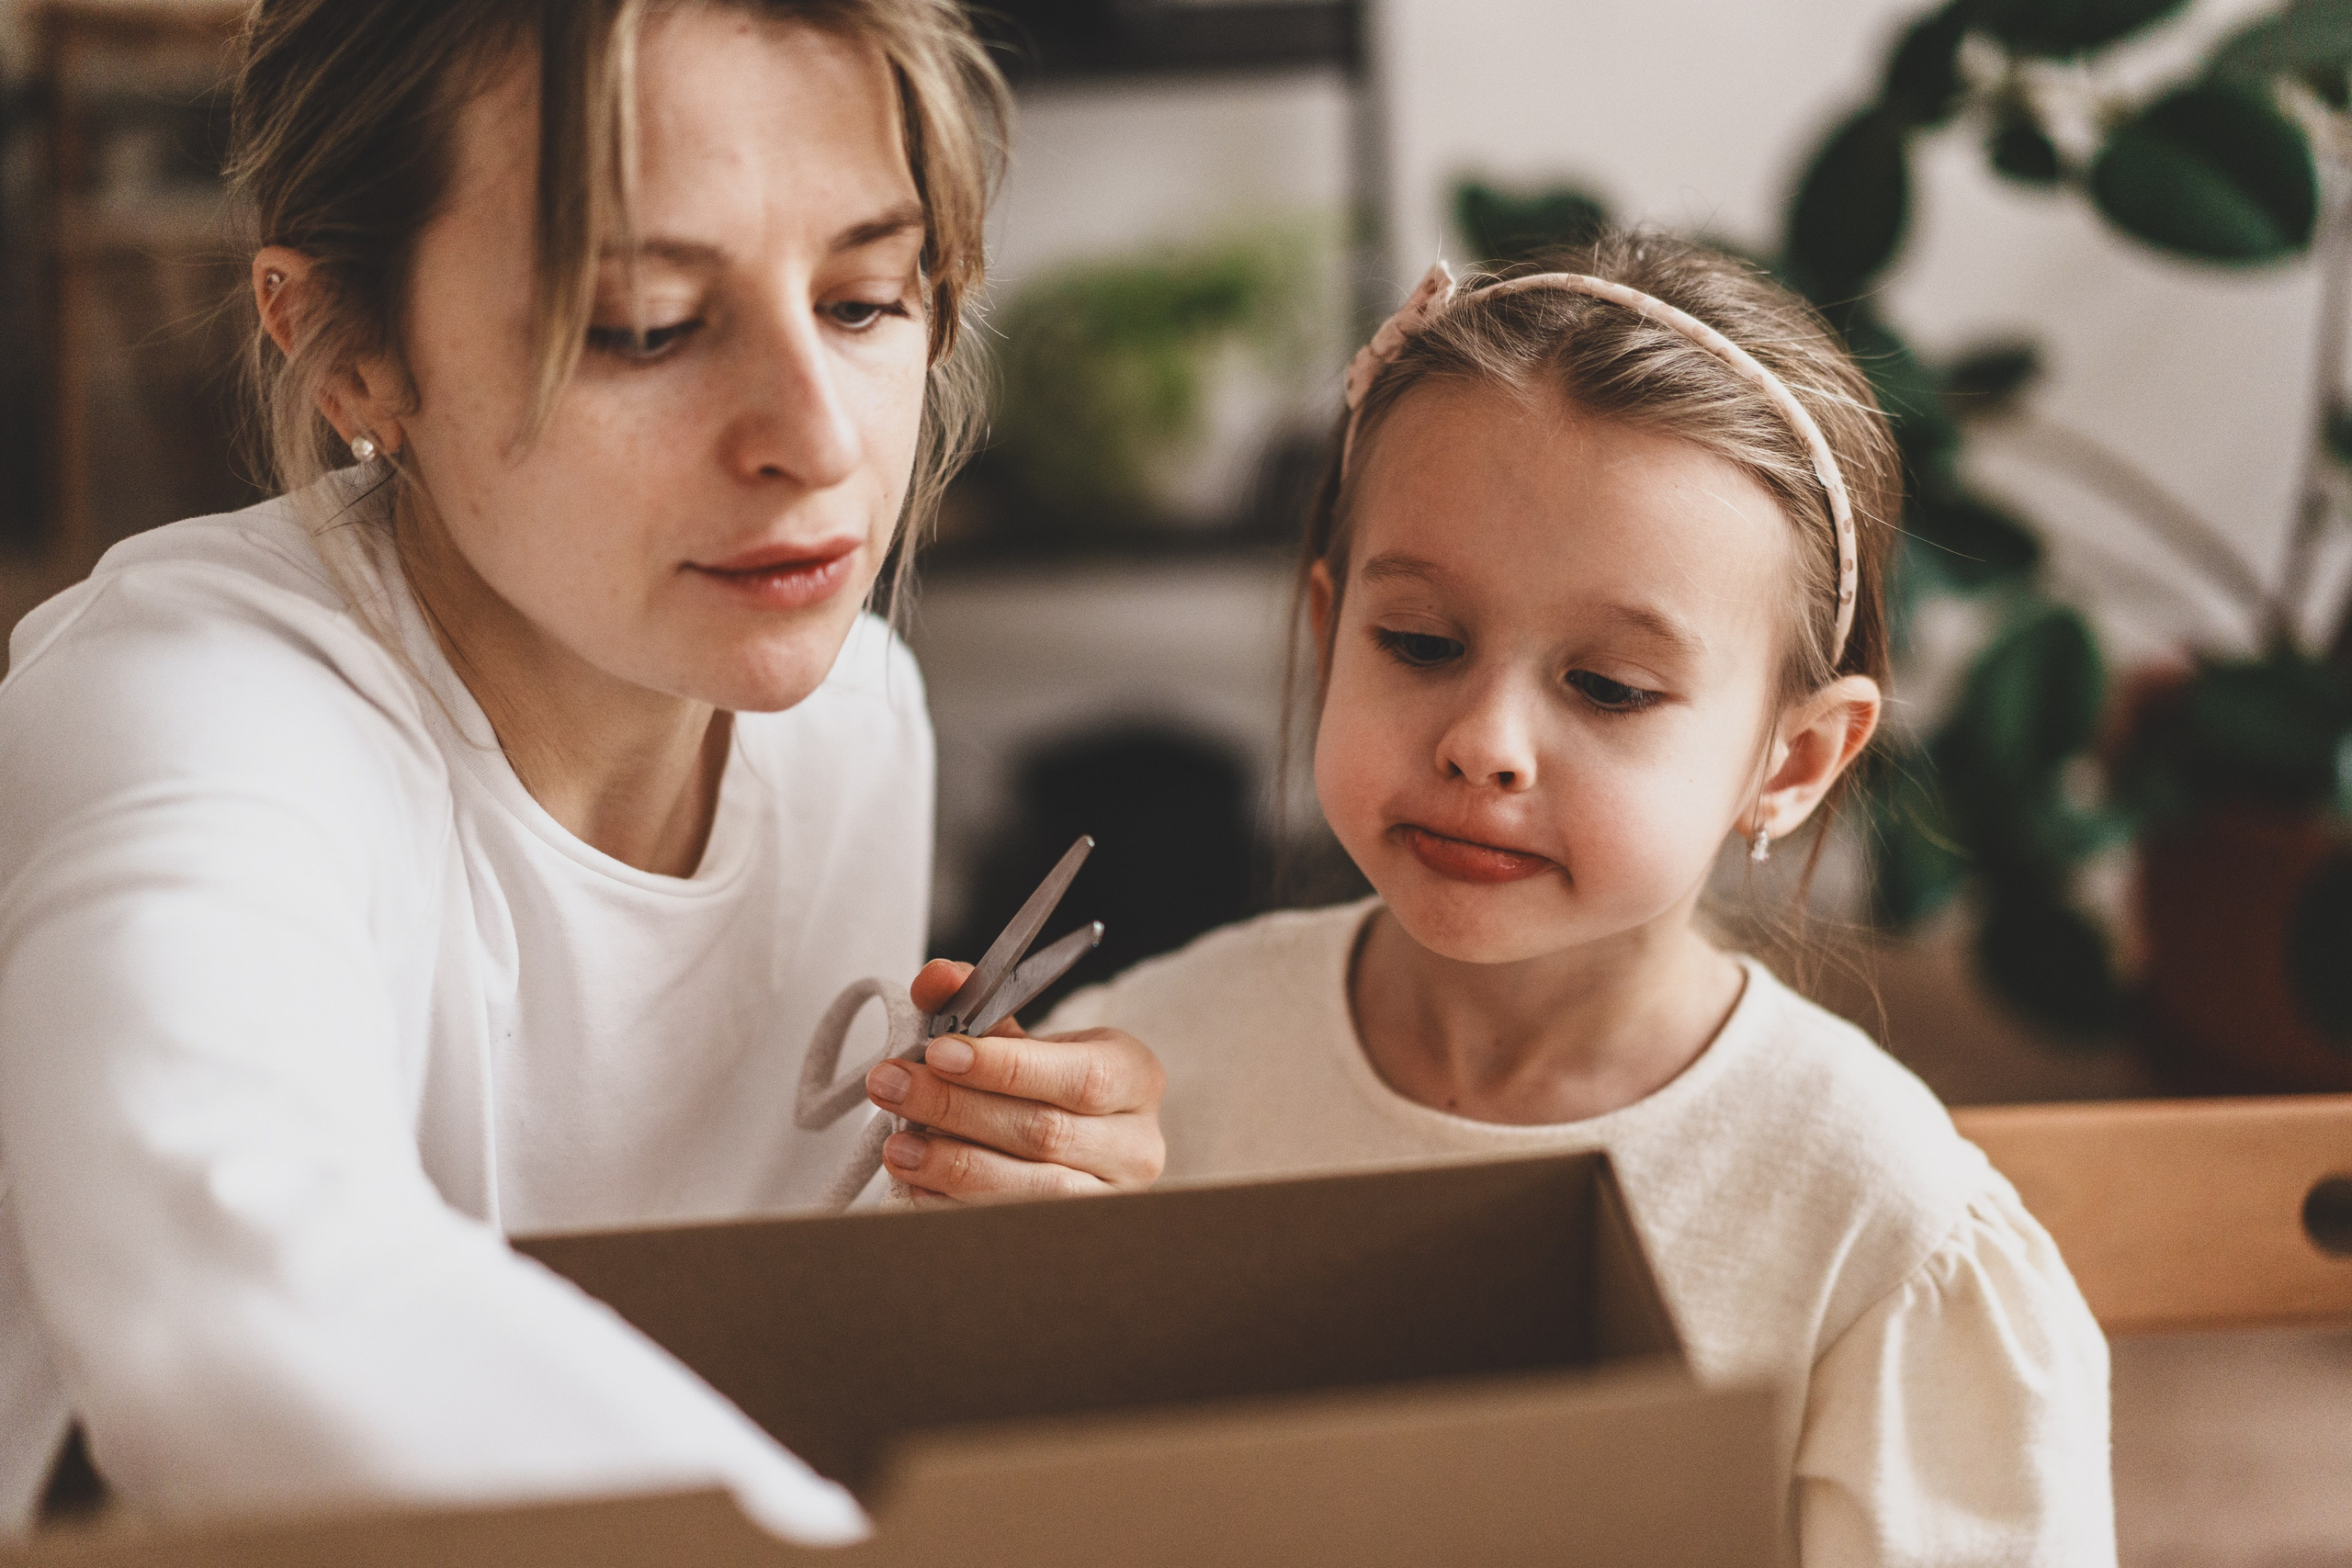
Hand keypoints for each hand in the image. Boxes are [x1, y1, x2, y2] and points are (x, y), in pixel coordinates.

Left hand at [863, 958, 1164, 1203]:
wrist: (1069, 1141)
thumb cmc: (1042, 1083)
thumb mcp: (1019, 1036)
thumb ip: (977, 1002)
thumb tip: (938, 978)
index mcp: (1136, 1076)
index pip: (1080, 1077)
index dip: (1007, 1068)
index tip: (938, 1052)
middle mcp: (1136, 1145)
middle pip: (1045, 1133)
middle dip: (957, 1108)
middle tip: (892, 1085)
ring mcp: (1110, 1202)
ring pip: (1031, 1192)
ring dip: (952, 1165)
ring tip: (897, 1143)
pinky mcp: (1075, 1240)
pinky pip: (1010, 1229)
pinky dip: (954, 1206)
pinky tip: (916, 1183)